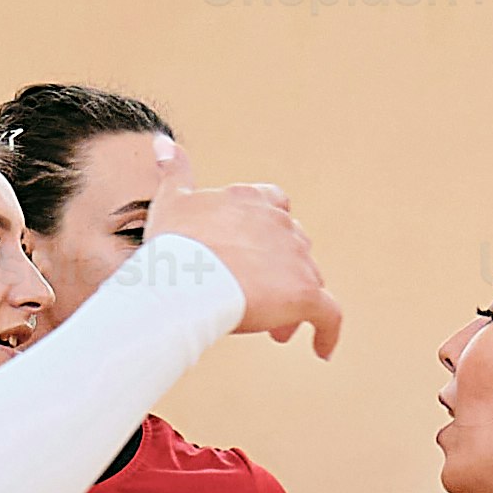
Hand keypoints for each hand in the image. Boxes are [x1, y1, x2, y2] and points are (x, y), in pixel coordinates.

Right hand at [152, 183, 339, 360]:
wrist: (183, 282)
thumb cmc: (172, 246)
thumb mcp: (172, 201)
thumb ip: (174, 171)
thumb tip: (162, 142)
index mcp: (252, 200)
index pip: (276, 208)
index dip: (268, 235)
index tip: (252, 257)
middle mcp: (281, 224)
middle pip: (293, 248)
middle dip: (278, 273)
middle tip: (257, 300)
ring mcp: (297, 258)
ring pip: (308, 281)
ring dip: (292, 303)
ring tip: (273, 331)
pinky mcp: (307, 293)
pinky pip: (330, 315)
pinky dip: (328, 332)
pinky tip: (322, 350)